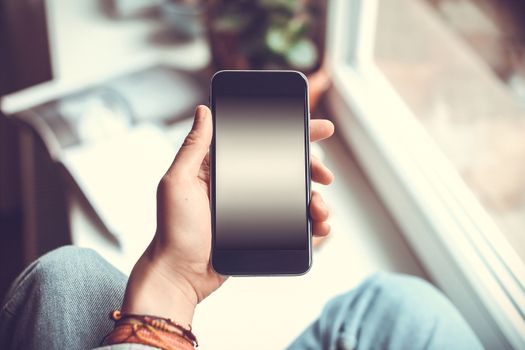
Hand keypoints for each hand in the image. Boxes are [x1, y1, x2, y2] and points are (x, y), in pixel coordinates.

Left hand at [121, 105, 334, 324]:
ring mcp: (255, 209)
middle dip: (312, 168)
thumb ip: (194, 147)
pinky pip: (294, 223)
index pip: (262, 143)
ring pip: (295, 196)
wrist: (181, 274)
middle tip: (326, 175)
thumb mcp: (178, 181)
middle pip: (287, 168)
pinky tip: (321, 227)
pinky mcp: (263, 231)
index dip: (291, 133)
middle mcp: (243, 186)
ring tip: (321, 209)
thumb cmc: (173, 230)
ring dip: (316, 199)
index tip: (317, 129)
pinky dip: (312, 224)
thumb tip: (204, 111)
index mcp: (224, 169)